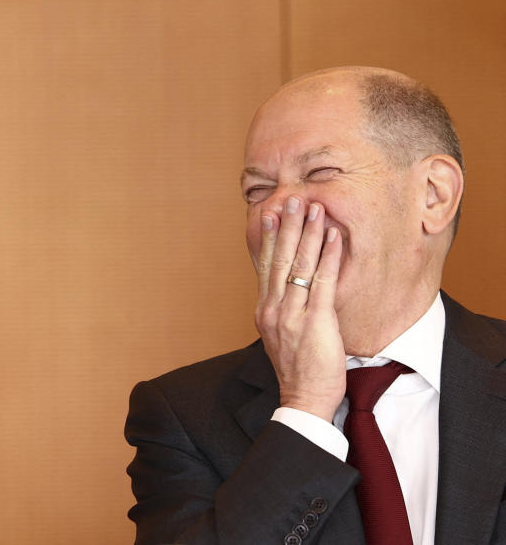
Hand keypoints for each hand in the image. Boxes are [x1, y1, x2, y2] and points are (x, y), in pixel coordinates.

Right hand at [255, 196, 344, 422]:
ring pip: (299, 265)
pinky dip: (328, 256)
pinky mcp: (315, 321)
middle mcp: (274, 309)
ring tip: (315, 209)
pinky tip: (333, 237)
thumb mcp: (281, 335)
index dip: (269, 238)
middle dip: (287, 227)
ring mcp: (293, 314)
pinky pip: (323, 282)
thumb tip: (289, 288)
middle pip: (280, 259)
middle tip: (291, 200)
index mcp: (264, 311)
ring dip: (308, 234)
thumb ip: (282, 310)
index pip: (265, 266)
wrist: (302, 399)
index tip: (270, 214)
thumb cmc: (298, 370)